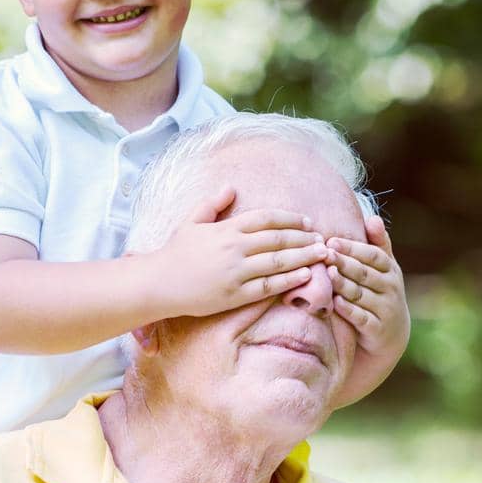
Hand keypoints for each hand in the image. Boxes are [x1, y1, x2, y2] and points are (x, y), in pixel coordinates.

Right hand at [153, 186, 329, 316]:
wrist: (159, 283)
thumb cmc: (174, 253)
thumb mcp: (191, 221)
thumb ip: (212, 204)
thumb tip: (230, 187)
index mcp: (227, 228)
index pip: (267, 218)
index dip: (290, 219)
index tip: (307, 222)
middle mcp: (234, 248)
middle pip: (278, 239)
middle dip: (304, 238)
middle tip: (323, 239)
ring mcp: (236, 272)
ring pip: (278, 262)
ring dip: (304, 257)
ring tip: (322, 254)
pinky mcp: (235, 295)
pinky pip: (268, 286)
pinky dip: (290, 280)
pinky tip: (307, 275)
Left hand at [328, 216, 410, 406]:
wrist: (389, 336)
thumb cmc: (379, 293)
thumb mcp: (384, 269)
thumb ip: (378, 244)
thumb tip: (372, 217)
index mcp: (390, 270)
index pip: (373, 255)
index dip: (353, 248)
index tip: (332, 241)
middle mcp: (391, 289)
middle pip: (365, 273)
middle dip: (345, 263)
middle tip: (324, 254)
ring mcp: (385, 310)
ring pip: (362, 294)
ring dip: (344, 284)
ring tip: (328, 274)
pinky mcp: (377, 330)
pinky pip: (362, 318)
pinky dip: (349, 310)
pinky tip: (335, 302)